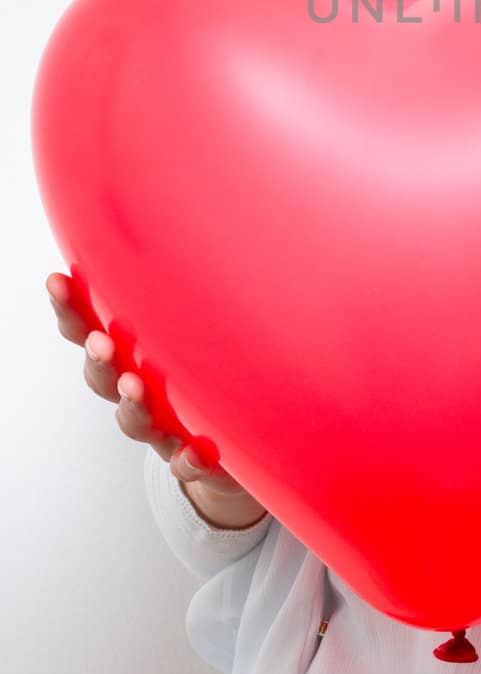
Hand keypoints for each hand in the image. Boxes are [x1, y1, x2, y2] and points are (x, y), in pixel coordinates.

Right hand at [45, 269, 264, 506]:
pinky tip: (199, 451)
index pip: (91, 330)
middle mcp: (139, 392)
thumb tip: (205, 210)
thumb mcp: (195, 326)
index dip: (72, 309)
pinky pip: (188, 462)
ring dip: (132, 404)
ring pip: (136, 420)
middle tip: (102, 343)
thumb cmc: (205, 374)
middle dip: (99, 358)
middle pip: (103, 376)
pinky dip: (189, 459)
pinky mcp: (196, 458)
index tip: (57, 280)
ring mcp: (165, 427)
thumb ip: (189, 287)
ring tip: (136, 387)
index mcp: (132, 355)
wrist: (231, 448)